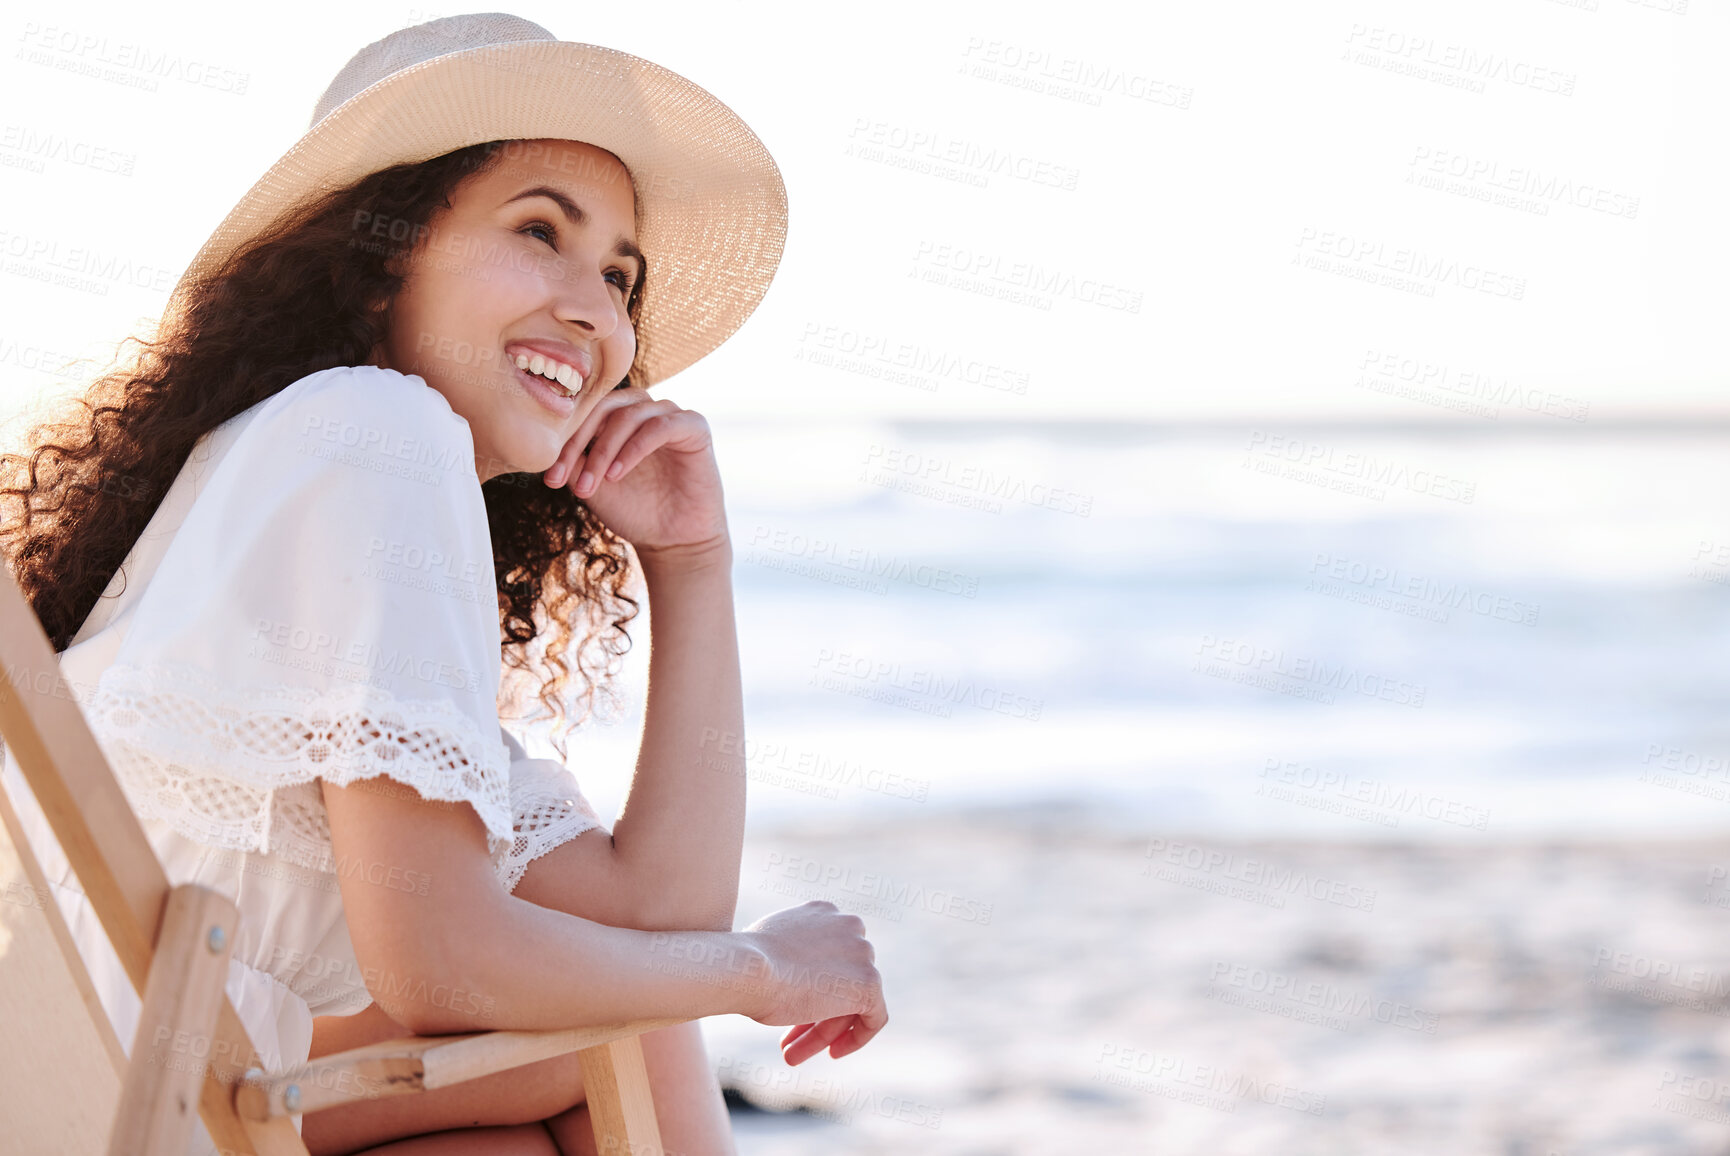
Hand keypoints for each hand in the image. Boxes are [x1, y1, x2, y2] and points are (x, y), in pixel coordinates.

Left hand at [542, 386, 726, 551]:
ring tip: (593, 483)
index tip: (549, 478)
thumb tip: (543, 445)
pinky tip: (618, 474)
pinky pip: (660, 426)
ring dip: (605, 450)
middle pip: (604, 407)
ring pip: (629, 415)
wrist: (672, 542)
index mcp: (619, 417)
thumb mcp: (591, 484)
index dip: (565, 441)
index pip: (585, 412)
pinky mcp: (694, 428)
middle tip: (566, 477)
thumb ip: (571, 461)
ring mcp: (671, 415)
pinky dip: (634, 448)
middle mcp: (645, 410)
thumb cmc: (633, 511)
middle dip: (580, 442)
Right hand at [739, 901, 886, 1063]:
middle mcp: (849, 925)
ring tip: (792, 1057)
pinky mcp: (869, 983)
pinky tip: (833, 1053)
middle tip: (787, 1042)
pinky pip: (874, 1016)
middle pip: (840, 980)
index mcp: (823, 912)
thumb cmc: (744, 963)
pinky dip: (857, 1037)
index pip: (828, 956)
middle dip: (813, 1015)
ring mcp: (862, 952)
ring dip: (822, 1031)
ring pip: (850, 1002)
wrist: (748, 968)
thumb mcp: (766, 948)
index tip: (792, 1010)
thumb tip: (788, 974)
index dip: (810, 988)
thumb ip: (789, 955)